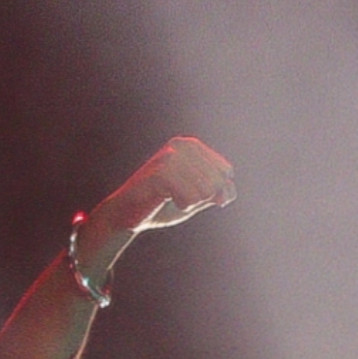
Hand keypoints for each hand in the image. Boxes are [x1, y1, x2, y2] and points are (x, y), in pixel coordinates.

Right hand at [92, 138, 235, 242]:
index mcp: (191, 146)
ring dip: (191, 202)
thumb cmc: (164, 204)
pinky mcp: (159, 172)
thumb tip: (229, 187)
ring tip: (171, 198)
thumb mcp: (198, 199)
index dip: (218, 192)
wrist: (128, 214)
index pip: (226, 171)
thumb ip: (217, 192)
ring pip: (206, 190)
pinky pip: (190, 197)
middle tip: (180, 198)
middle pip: (218, 181)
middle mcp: (180, 145)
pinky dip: (182, 205)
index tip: (196, 194)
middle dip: (203, 198)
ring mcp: (169, 156)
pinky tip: (166, 200)